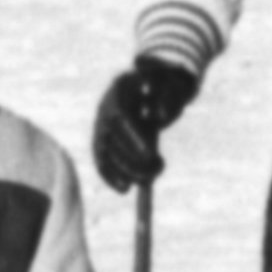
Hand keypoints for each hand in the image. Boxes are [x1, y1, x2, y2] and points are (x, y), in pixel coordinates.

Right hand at [91, 52, 199, 190]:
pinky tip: (124, 189)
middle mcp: (105, 106)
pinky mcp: (102, 140)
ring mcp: (101, 124)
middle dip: (132, 159)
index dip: (132, 138)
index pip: (120, 118)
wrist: (150, 83)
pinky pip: (101, 160)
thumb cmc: (163, 82)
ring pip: (105, 153)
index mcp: (120, 87)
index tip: (149, 154)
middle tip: (157, 169)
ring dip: (124, 171)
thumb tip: (159, 116)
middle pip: (111, 139)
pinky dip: (110, 176)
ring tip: (148, 180)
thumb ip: (168, 95)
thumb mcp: (171, 82)